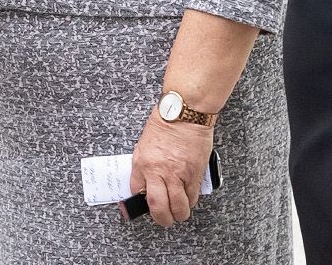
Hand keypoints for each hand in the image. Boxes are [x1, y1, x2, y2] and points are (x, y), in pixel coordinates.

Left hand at [129, 107, 213, 227]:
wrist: (184, 112)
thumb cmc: (165, 123)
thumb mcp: (144, 145)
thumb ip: (144, 166)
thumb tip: (143, 185)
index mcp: (143, 162)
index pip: (136, 192)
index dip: (138, 203)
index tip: (140, 207)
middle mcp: (159, 171)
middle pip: (159, 207)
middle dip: (161, 218)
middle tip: (164, 218)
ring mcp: (178, 174)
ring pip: (179, 207)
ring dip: (179, 213)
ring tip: (178, 211)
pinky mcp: (195, 174)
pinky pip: (193, 197)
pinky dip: (190, 201)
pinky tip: (187, 198)